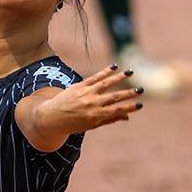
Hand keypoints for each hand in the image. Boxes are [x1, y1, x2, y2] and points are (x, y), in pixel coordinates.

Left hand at [16, 65, 144, 150]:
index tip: (140, 104)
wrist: (50, 118)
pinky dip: (105, 71)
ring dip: (119, 77)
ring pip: (106, 84)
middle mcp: (91, 104)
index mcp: (95, 116)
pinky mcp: (79, 85)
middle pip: (114, 97)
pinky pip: (95, 77)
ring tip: (131, 72)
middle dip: (128, 93)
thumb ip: (109, 119)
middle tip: (141, 89)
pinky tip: (114, 67)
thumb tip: (127, 116)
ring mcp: (85, 93)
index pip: (116, 111)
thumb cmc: (73, 124)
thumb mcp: (91, 125)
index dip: (129, 108)